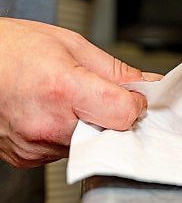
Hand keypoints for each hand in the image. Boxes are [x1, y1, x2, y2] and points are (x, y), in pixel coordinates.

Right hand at [0, 18, 161, 166]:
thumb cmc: (11, 48)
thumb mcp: (70, 44)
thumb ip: (115, 70)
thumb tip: (147, 83)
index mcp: (62, 89)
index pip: (123, 114)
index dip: (136, 103)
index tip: (134, 95)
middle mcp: (48, 124)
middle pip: (110, 132)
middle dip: (114, 114)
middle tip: (100, 94)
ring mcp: (35, 146)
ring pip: (90, 143)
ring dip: (92, 124)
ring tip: (68, 98)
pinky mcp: (27, 158)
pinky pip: (66, 149)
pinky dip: (70, 132)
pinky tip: (53, 111)